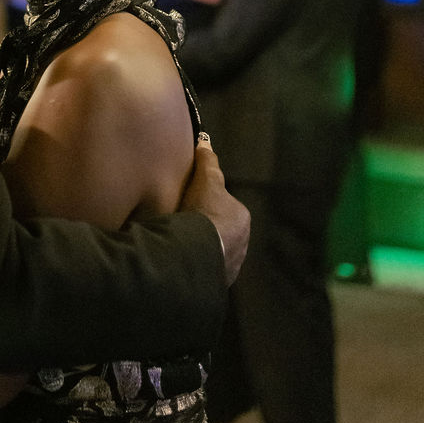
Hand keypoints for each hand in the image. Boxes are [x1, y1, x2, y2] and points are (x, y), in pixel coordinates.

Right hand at [179, 139, 249, 285]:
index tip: (189, 203)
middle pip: (220, 229)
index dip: (206, 203)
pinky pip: (206, 267)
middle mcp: (243, 242)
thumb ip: (207, 163)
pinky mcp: (218, 280)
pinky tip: (182, 259)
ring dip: (202, 248)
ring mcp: (231, 264)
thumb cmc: (204, 213)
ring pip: (214, 250)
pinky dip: (197, 263)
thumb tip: (205, 142)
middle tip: (183, 224)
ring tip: (180, 244)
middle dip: (206, 228)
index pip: (223, 206)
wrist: (195, 253)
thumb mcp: (205, 181)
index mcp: (242, 218)